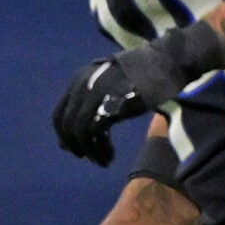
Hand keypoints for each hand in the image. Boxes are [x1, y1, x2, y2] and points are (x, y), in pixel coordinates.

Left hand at [51, 28, 223, 164]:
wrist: (166, 64)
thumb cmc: (142, 76)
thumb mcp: (110, 84)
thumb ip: (91, 102)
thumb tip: (79, 128)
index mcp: (79, 79)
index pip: (59, 113)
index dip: (64, 135)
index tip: (75, 149)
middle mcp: (82, 86)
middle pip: (66, 125)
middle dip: (75, 146)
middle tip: (89, 158)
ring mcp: (96, 95)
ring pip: (79, 131)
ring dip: (89, 151)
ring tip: (102, 161)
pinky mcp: (111, 104)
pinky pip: (94, 134)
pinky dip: (99, 149)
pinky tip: (109, 156)